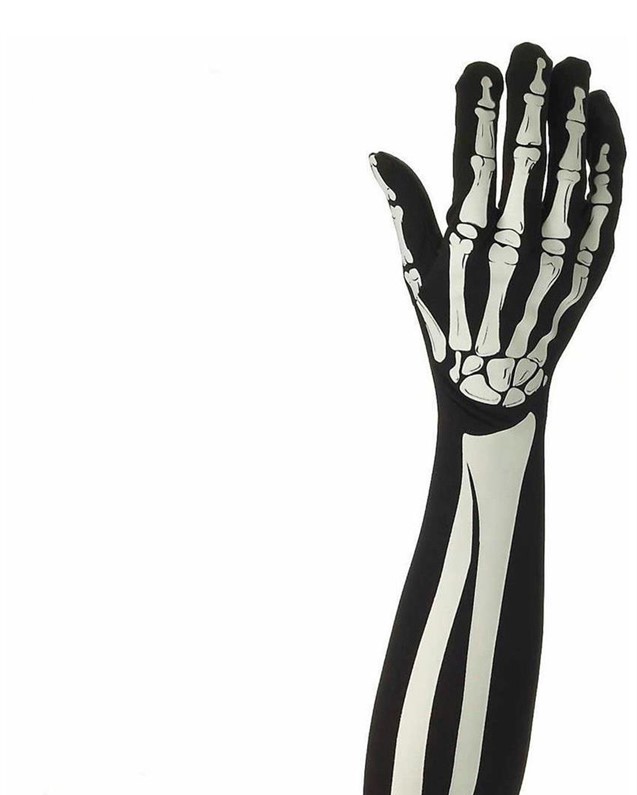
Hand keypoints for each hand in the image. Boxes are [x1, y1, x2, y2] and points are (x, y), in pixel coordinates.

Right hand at [370, 42, 624, 414]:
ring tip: (574, 67)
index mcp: (463, 244)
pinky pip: (605, 203)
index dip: (477, 107)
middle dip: (530, 94)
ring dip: (574, 112)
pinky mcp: (589, 269)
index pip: (471, 158)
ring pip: (571, 170)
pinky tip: (603, 113)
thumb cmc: (448, 330)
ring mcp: (556, 258)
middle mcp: (512, 246)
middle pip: (526, 153)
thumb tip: (378, 155)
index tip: (480, 67)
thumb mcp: (416, 276)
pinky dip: (607, 156)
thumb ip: (406, 212)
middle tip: (532, 50)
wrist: (496, 394)